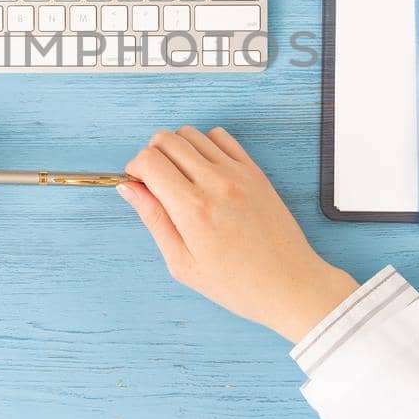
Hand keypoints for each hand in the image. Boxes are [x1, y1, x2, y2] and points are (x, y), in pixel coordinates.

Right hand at [120, 127, 357, 342]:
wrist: (289, 284)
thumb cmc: (237, 284)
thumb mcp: (182, 263)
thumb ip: (153, 219)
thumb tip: (129, 188)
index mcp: (192, 209)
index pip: (149, 160)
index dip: (135, 169)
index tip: (138, 185)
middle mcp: (215, 183)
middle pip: (166, 139)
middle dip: (152, 156)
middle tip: (156, 183)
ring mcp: (238, 173)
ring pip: (191, 134)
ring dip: (177, 149)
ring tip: (181, 178)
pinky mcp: (254, 171)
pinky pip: (221, 137)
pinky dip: (205, 145)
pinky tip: (205, 170)